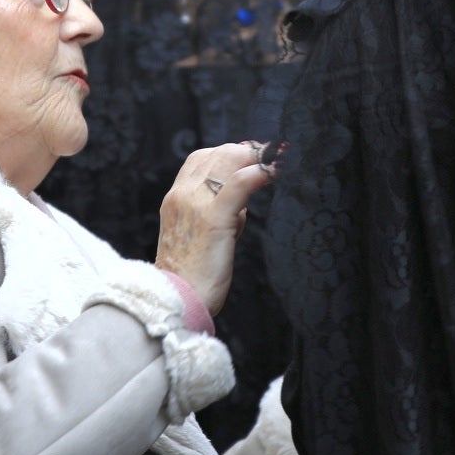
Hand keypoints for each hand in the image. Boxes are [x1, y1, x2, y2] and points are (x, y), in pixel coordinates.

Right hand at [156, 141, 271, 314]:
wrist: (176, 301)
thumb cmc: (191, 276)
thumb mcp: (195, 236)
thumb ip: (212, 212)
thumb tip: (241, 198)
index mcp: (175, 199)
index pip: (201, 158)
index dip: (229, 153)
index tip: (253, 158)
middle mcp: (182, 196)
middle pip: (218, 154)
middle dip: (249, 152)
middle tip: (274, 157)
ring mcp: (196, 204)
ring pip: (228, 160)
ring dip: (258, 157)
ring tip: (280, 161)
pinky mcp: (213, 218)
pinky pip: (239, 183)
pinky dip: (261, 171)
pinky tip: (277, 170)